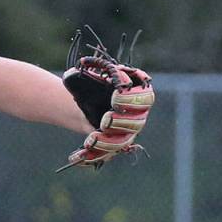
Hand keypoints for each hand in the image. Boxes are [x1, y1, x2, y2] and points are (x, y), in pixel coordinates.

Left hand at [58, 28, 154, 171]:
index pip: (145, 98)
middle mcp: (137, 115)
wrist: (84, 101)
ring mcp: (127, 132)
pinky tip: (77, 157)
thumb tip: (83, 64)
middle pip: (137, 123)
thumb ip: (91, 68)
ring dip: (107, 143)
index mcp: (138, 94)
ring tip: (91, 140)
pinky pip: (105, 155)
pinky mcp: (113, 145)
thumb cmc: (93, 83)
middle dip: (121, 122)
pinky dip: (91, 156)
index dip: (132, 99)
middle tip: (105, 120)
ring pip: (123, 142)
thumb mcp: (92, 74)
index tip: (115, 97)